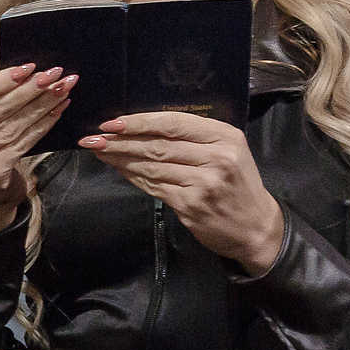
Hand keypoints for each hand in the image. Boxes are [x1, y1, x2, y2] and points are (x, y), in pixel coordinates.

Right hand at [0, 64, 78, 233]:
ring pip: (9, 128)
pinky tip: (56, 111)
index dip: (0, 82)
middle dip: (26, 91)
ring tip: (59, 90)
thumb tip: (12, 62)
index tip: (29, 67)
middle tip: (52, 75)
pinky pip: (20, 145)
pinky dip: (41, 126)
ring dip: (39, 106)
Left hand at [83, 111, 284, 274]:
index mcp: (224, 136)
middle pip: (158, 145)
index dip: (139, 122)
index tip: (111, 122)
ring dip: (121, 159)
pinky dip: (133, 177)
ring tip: (99, 151)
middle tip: (93, 137)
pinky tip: (119, 170)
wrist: (256, 227)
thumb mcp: (226, 150)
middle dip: (120, 141)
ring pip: (152, 166)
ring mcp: (203, 183)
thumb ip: (193, 137)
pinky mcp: (191, 205)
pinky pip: (154, 187)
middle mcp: (216, 157)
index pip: (173, 123)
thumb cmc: (236, 184)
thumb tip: (141, 126)